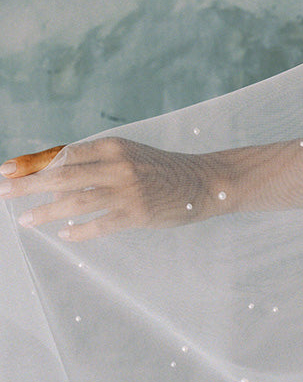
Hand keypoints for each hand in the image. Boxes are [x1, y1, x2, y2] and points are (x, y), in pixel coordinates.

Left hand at [0, 138, 222, 240]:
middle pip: (62, 175)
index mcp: (112, 145)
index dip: (32, 163)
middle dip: (28, 185)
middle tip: (3, 192)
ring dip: (46, 212)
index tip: (6, 170)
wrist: (203, 181)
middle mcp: (117, 164)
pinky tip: (64, 235)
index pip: (63, 154)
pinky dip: (78, 231)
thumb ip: (96, 161)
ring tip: (25, 221)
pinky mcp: (137, 213)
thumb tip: (53, 172)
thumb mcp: (128, 155)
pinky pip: (99, 224)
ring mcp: (127, 189)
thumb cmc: (160, 169)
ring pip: (75, 201)